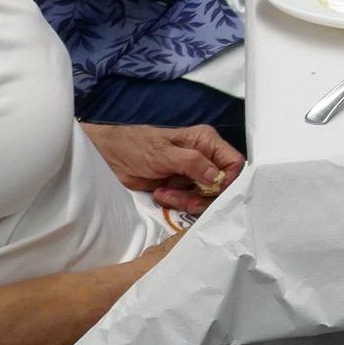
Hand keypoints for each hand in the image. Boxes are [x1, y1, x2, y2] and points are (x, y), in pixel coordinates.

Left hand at [82, 124, 243, 215]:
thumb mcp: (164, 154)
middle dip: (204, 195)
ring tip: (165, 194)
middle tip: (184, 199)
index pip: (234, 162)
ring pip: (206, 196)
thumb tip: (218, 178)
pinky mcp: (181, 187)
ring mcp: (192, 173)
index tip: (212, 191)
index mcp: (205, 141)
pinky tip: (161, 194)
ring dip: (187, 200)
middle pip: (222, 184)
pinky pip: (190, 201)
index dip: (229, 180)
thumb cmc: (135, 147)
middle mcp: (204, 157)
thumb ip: (193, 163)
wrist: (110, 158)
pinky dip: (177, 202)